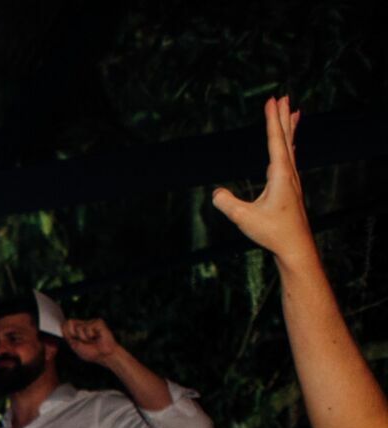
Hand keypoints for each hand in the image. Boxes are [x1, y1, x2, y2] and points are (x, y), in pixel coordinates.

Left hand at [61, 317, 123, 366]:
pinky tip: (97, 337)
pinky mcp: (98, 322)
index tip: (73, 340)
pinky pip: (88, 327)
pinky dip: (90, 335)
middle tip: (84, 341)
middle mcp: (84, 324)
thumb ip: (68, 335)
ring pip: (79, 327)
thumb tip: (63, 325)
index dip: (66, 332)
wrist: (104, 356)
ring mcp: (91, 322)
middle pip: (69, 322)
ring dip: (84, 338)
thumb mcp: (74, 345)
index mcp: (77, 329)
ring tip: (92, 340)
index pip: (65, 324)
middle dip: (74, 335)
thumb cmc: (91, 352)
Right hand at [212, 96, 312, 261]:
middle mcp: (289, 173)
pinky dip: (289, 145)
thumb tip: (216, 192)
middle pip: (286, 138)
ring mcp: (291, 180)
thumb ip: (228, 204)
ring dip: (289, 128)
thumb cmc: (272, 232)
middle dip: (283, 117)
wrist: (295, 246)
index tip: (272, 101)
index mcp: (280, 175)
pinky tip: (288, 145)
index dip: (272, 120)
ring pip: (290, 147)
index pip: (275, 141)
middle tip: (284, 97)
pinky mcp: (290, 187)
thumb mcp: (244, 219)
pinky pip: (290, 158)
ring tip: (293, 112)